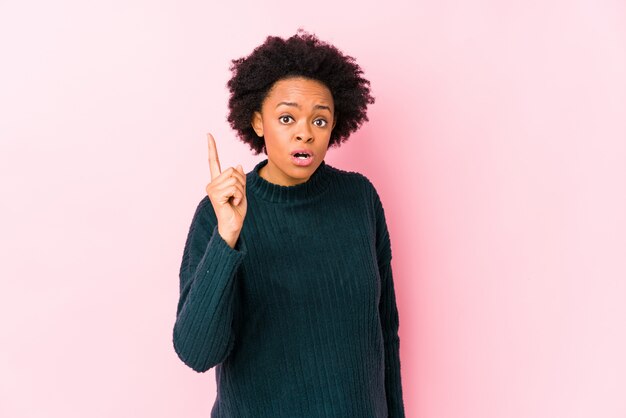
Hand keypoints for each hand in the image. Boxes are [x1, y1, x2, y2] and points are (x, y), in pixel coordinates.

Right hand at [205, 133, 246, 247]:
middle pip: (232, 170)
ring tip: (235, 201)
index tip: (208, 134)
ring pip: (234, 179)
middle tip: (237, 196)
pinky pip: (233, 188)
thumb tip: (238, 165)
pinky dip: (238, 196)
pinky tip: (233, 203)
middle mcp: (212, 184)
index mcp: (217, 182)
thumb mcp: (241, 191)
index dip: (212, 147)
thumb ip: (239, 179)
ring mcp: (212, 189)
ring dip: (240, 190)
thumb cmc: (236, 211)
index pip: (213, 161)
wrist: (233, 226)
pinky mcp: (215, 195)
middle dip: (241, 182)